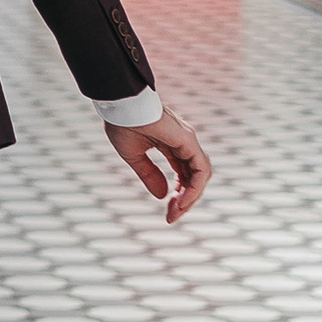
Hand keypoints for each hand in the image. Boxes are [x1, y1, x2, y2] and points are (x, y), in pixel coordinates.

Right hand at [108, 106, 210, 223]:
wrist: (120, 104)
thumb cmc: (122, 122)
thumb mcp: (134, 156)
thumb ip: (149, 175)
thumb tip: (162, 195)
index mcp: (172, 144)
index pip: (184, 174)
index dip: (178, 195)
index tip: (167, 212)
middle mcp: (185, 143)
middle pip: (194, 178)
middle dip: (185, 201)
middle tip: (171, 218)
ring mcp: (189, 141)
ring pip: (201, 176)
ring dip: (190, 198)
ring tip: (175, 213)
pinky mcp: (188, 141)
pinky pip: (201, 171)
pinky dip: (194, 189)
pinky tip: (181, 202)